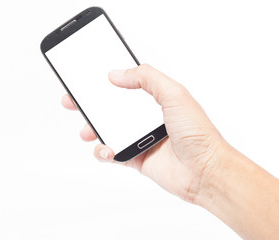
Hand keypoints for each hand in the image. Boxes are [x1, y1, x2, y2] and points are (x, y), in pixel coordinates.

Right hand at [61, 64, 228, 202]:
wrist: (205, 170)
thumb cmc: (197, 133)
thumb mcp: (174, 94)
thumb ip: (147, 78)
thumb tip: (116, 74)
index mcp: (157, 99)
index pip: (127, 84)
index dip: (108, 80)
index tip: (89, 76)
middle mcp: (147, 117)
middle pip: (111, 107)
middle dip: (90, 104)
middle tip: (73, 100)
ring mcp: (140, 138)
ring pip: (108, 130)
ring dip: (92, 128)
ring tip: (86, 130)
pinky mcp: (137, 158)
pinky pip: (112, 154)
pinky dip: (103, 152)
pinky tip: (107, 150)